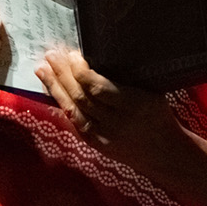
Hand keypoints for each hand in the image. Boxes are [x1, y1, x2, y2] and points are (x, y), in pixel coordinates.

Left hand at [35, 50, 192, 165]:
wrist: (164, 153)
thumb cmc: (159, 115)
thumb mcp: (150, 92)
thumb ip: (126, 79)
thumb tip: (97, 54)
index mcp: (134, 104)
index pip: (98, 87)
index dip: (81, 70)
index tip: (74, 54)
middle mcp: (116, 122)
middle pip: (81, 96)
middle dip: (62, 74)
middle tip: (51, 54)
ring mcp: (103, 135)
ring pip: (73, 109)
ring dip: (55, 87)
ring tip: (42, 69)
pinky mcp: (95, 144)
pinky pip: (73, 121)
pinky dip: (61, 104)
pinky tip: (51, 90)